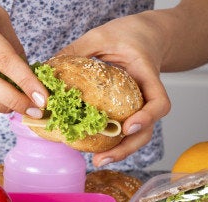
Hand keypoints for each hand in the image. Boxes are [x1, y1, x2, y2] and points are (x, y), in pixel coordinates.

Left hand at [57, 14, 170, 166]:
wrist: (144, 36)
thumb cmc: (127, 35)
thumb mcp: (101, 36)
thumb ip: (79, 50)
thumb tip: (48, 68)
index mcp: (147, 76)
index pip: (159, 103)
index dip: (147, 118)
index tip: (128, 126)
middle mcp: (147, 96)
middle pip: (147, 130)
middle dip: (127, 148)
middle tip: (102, 158)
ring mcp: (139, 107)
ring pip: (137, 136)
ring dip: (119, 151)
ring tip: (97, 160)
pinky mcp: (129, 112)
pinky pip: (123, 130)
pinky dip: (111, 141)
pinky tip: (92, 146)